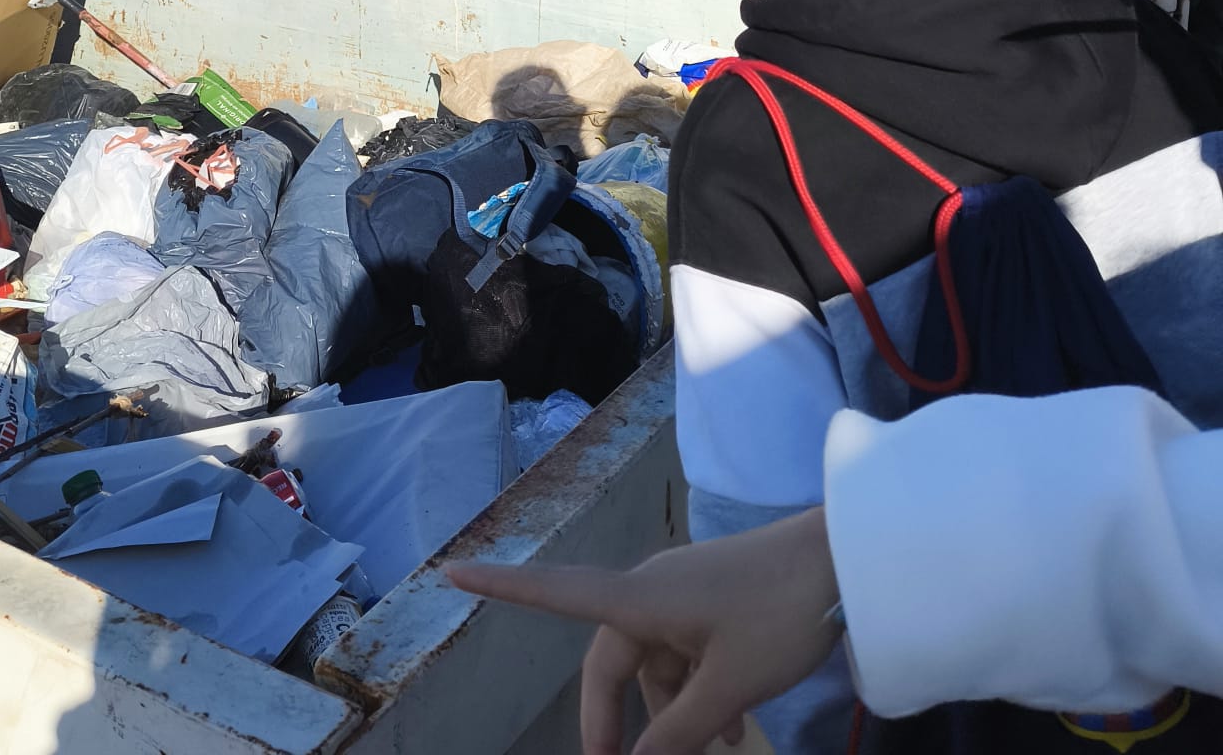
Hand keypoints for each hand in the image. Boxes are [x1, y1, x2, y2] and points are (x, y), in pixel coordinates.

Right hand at [448, 508, 837, 754]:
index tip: (451, 572)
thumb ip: (680, 731)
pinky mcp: (711, 598)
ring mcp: (682, 593)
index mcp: (639, 599)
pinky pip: (684, 650)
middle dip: (611, 717)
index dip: (501, 587)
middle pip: (609, 657)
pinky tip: (733, 730)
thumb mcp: (730, 685)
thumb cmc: (779, 615)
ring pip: (654, 660)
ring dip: (670, 710)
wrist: (844, 559)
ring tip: (718, 748)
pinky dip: (695, 690)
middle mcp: (649, 589)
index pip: (553, 593)